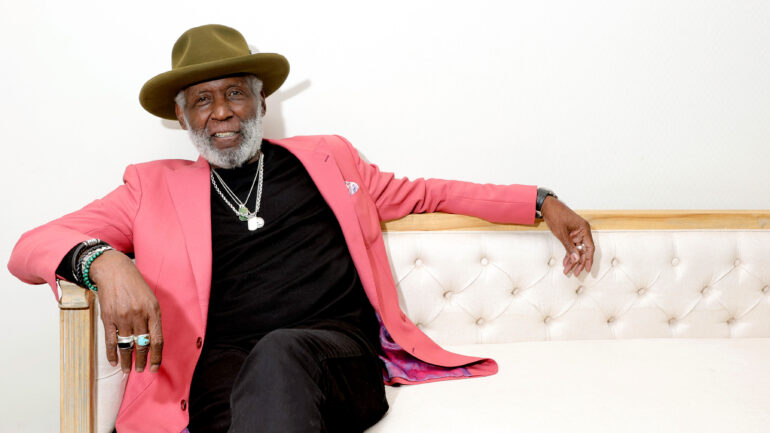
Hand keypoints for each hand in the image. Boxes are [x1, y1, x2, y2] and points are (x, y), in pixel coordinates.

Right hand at [89, 250, 162, 372]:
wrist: (114, 272)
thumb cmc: (135, 286)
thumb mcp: (151, 299)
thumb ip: (153, 319)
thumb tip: (153, 342)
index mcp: (153, 311)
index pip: (157, 340)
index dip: (157, 357)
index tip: (155, 368)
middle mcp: (139, 315)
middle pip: (142, 345)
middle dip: (142, 361)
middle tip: (140, 370)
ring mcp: (122, 317)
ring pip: (126, 345)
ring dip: (127, 361)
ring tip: (128, 370)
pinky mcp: (108, 318)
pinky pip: (111, 340)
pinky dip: (112, 353)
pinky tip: (114, 362)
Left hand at [541, 197, 593, 275]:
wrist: (548, 206)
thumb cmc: (556, 215)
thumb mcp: (562, 233)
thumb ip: (569, 247)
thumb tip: (576, 259)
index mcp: (584, 230)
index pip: (589, 248)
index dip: (589, 260)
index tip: (587, 269)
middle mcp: (582, 232)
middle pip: (584, 251)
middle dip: (579, 263)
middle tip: (575, 273)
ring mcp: (576, 233)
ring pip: (577, 250)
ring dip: (573, 260)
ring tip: (567, 270)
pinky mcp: (570, 234)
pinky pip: (572, 246)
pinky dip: (569, 254)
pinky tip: (566, 262)